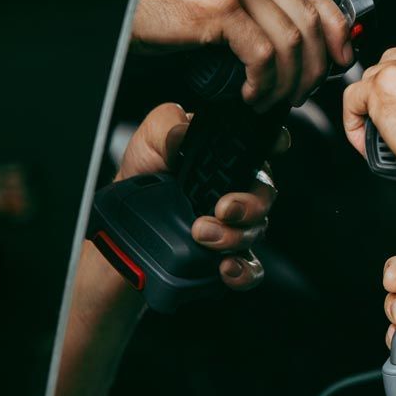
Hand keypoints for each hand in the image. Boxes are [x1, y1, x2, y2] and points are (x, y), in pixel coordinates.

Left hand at [115, 102, 283, 290]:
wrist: (121, 230)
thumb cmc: (141, 178)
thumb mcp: (149, 141)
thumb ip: (168, 124)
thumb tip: (185, 126)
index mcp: (226, 157)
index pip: (261, 145)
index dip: (274, 143)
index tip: (273, 146)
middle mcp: (238, 189)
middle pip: (265, 193)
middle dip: (249, 203)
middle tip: (222, 209)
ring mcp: (236, 226)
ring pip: (258, 229)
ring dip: (235, 235)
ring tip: (202, 235)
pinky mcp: (227, 257)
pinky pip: (252, 268)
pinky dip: (244, 270)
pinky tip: (226, 268)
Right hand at [132, 0, 352, 107]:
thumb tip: (292, 33)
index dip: (334, 28)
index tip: (340, 56)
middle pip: (306, 18)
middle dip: (314, 65)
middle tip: (305, 91)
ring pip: (290, 40)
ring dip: (287, 81)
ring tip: (272, 99)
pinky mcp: (219, 8)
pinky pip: (262, 55)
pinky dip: (263, 83)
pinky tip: (250, 94)